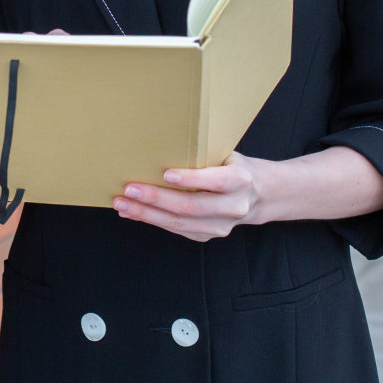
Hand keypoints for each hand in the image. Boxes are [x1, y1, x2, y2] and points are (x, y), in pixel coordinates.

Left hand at [113, 152, 268, 241]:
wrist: (260, 194)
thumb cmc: (233, 165)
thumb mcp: (226, 154)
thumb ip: (202, 155)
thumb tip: (158, 147)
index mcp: (240, 180)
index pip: (216, 181)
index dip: (192, 179)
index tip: (166, 174)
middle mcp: (234, 206)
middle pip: (192, 206)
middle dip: (157, 198)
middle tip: (129, 189)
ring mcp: (222, 225)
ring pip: (181, 222)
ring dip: (147, 213)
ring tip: (122, 204)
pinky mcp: (209, 235)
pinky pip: (177, 229)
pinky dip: (152, 220)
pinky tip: (132, 212)